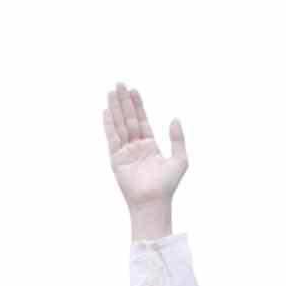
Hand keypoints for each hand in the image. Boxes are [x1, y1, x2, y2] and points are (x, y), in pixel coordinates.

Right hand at [100, 84, 185, 229]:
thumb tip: (174, 118)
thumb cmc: (167, 185)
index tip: (133, 89)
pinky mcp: (116, 160)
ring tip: (111, 92)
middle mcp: (135, 146)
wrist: (153, 202)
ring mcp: (125, 152)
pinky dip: (109, 125)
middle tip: (119, 83)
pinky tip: (106, 112)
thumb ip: (178, 139)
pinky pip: (112, 139)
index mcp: (150, 145)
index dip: (138, 105)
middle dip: (124, 101)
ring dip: (115, 108)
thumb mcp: (180, 159)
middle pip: (128, 118)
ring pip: (119, 125)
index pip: (142, 119)